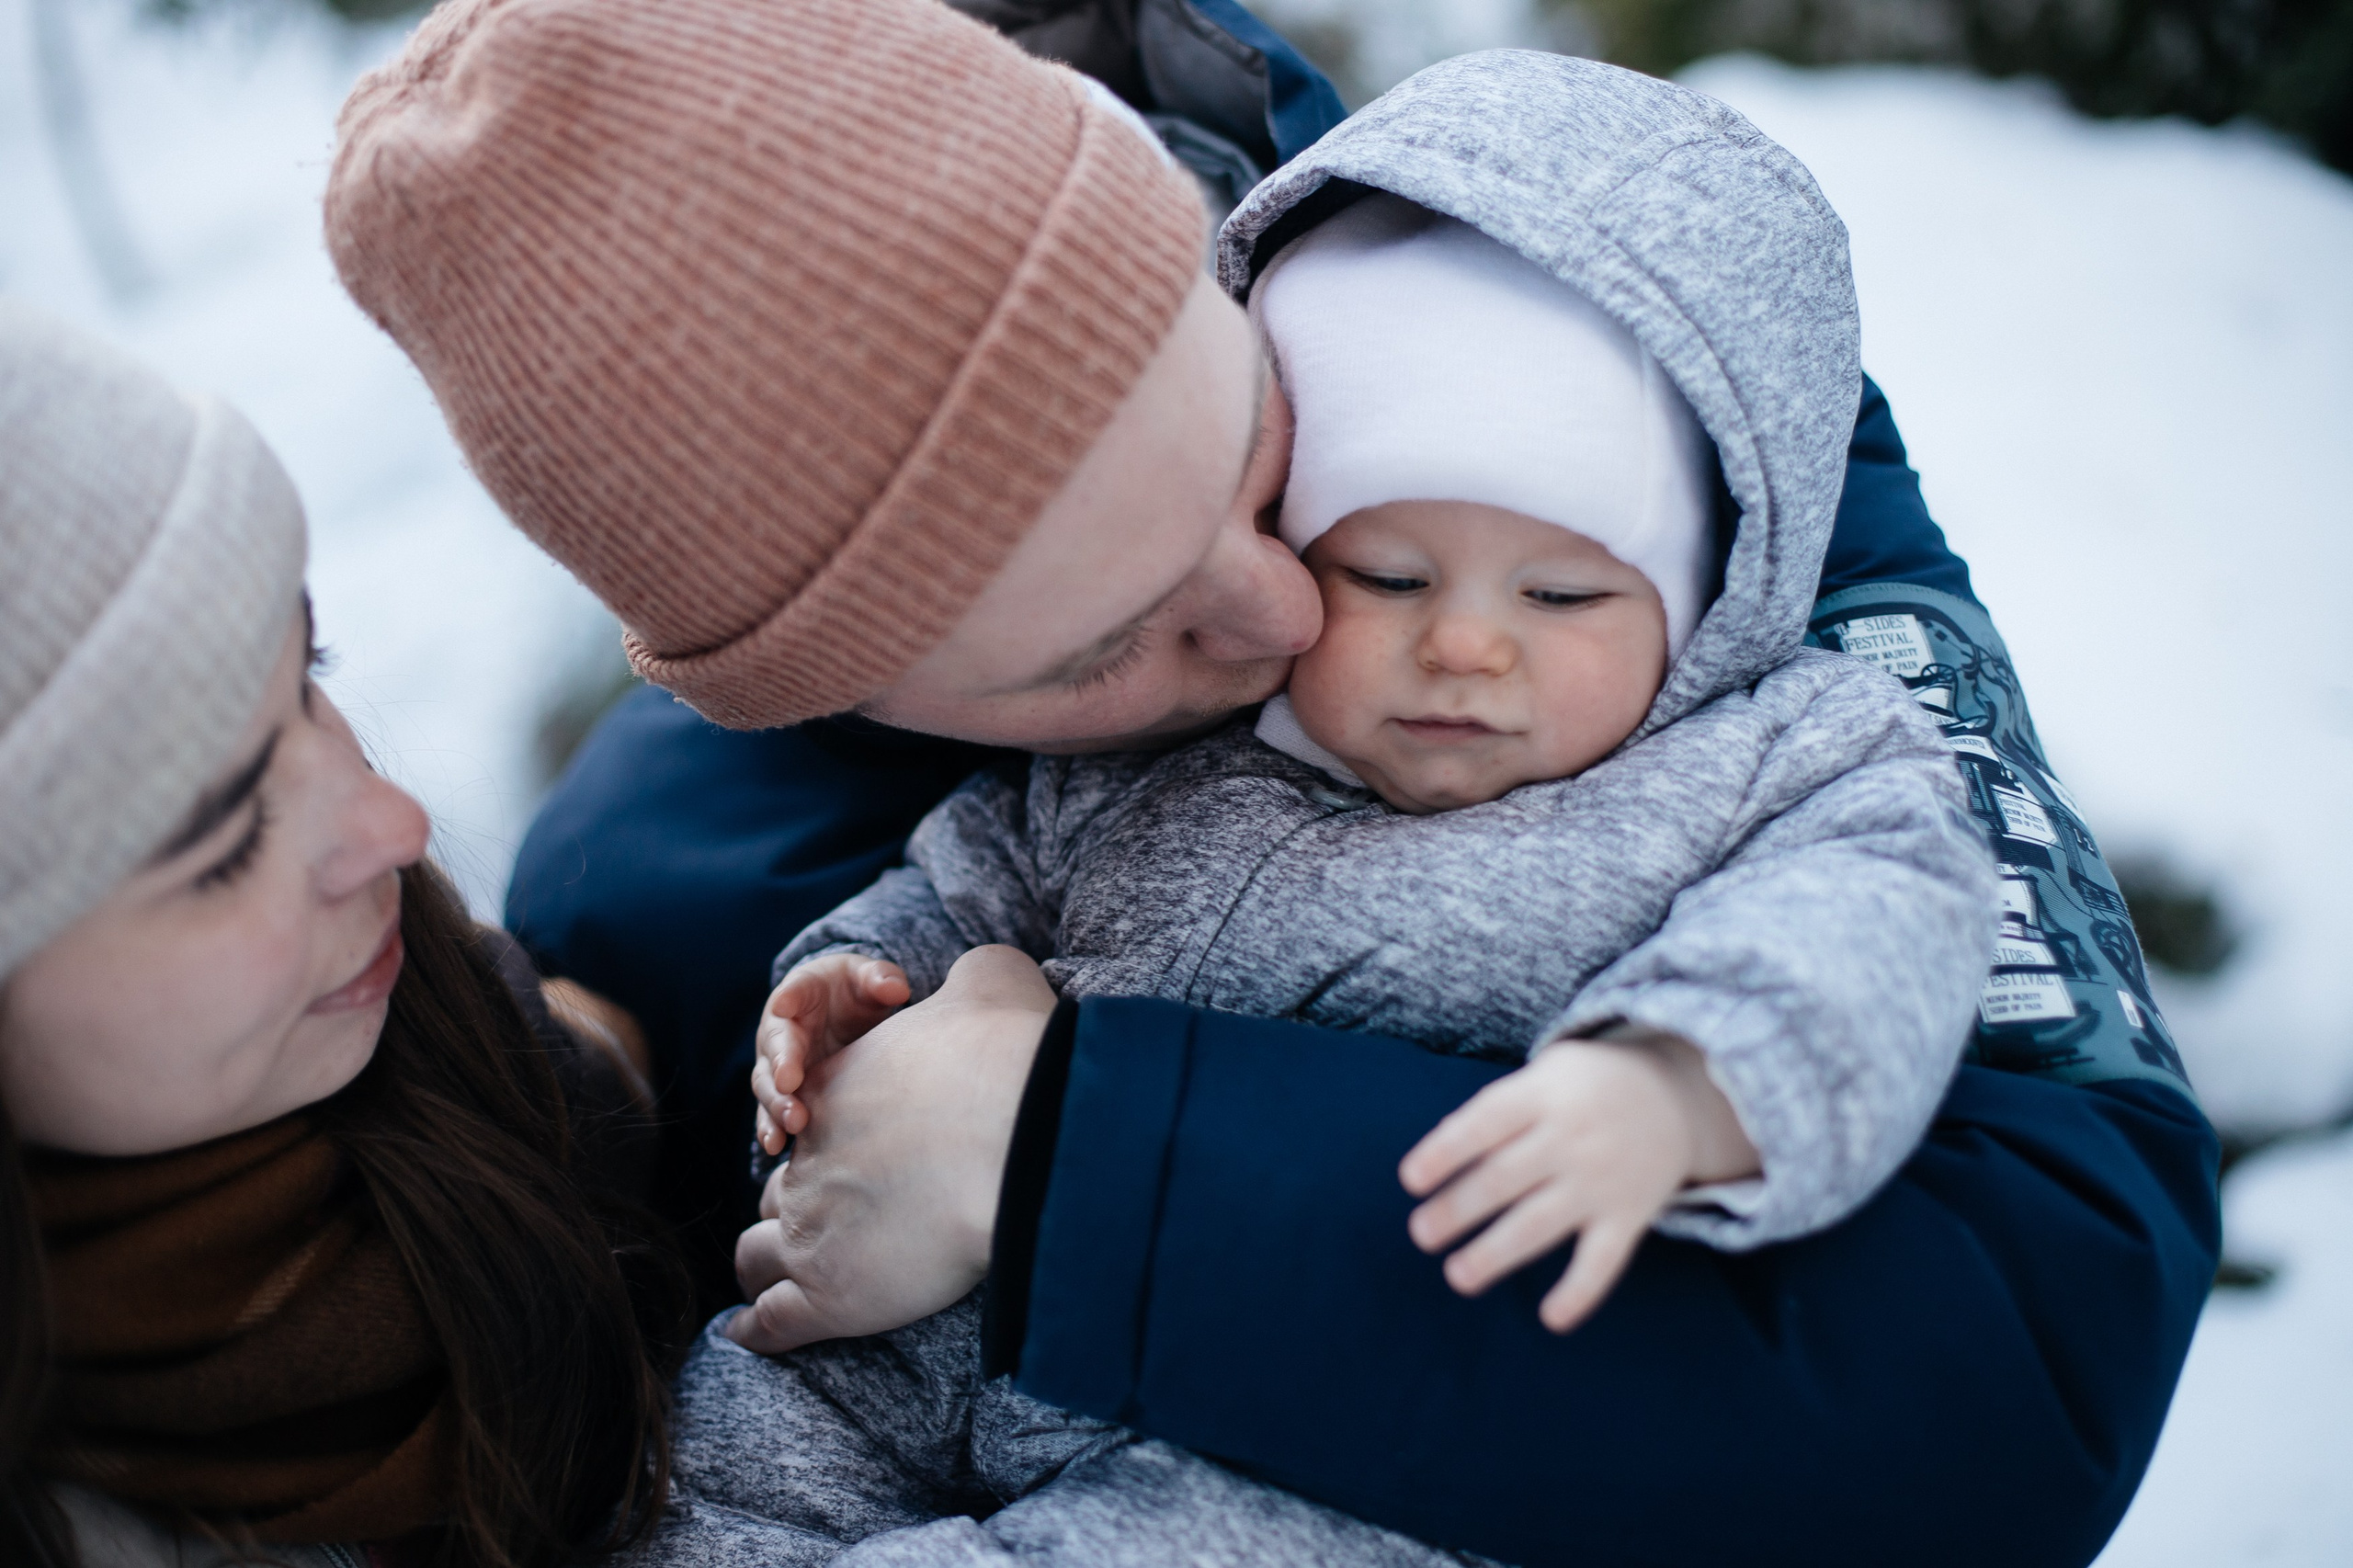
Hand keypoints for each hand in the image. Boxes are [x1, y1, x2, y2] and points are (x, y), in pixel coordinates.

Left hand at [729, 946, 1054, 1353]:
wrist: (1022, 1130)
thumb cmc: (1011, 1056)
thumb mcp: (993, 981)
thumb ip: (977, 978)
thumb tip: (980, 977)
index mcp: (838, 1086)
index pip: (807, 1121)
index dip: (824, 1140)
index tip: (853, 1158)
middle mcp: (809, 1158)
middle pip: (776, 1193)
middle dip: (795, 1208)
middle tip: (833, 1227)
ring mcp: (809, 1228)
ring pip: (756, 1259)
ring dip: (767, 1271)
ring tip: (779, 1291)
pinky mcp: (826, 1296)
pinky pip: (768, 1324)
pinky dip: (757, 1331)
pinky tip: (754, 1335)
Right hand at [750, 954, 910, 1156]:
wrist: (840, 1015)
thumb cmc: (852, 991)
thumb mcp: (865, 976)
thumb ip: (878, 978)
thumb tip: (896, 990)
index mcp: (797, 995)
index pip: (791, 995)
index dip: (788, 999)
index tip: (784, 1006)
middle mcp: (779, 1032)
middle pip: (773, 1049)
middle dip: (780, 1066)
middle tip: (789, 1082)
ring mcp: (777, 1066)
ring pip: (768, 1087)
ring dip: (776, 1105)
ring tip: (792, 1123)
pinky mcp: (785, 1094)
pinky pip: (771, 1113)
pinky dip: (771, 1130)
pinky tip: (776, 1147)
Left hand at [1398, 1030, 1759, 1333]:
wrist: (1676, 1096)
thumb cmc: (1585, 1087)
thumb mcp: (1546, 1072)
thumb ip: (1497, 1108)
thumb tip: (1440, 1146)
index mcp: (1543, 1094)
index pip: (1486, 1123)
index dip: (1446, 1151)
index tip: (1410, 1181)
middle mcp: (1572, 1137)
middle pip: (1505, 1177)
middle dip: (1460, 1208)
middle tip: (1421, 1234)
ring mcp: (1602, 1180)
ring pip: (1542, 1223)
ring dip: (1497, 1253)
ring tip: (1458, 1275)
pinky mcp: (1628, 1216)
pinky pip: (1604, 1259)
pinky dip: (1581, 1291)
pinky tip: (1552, 1319)